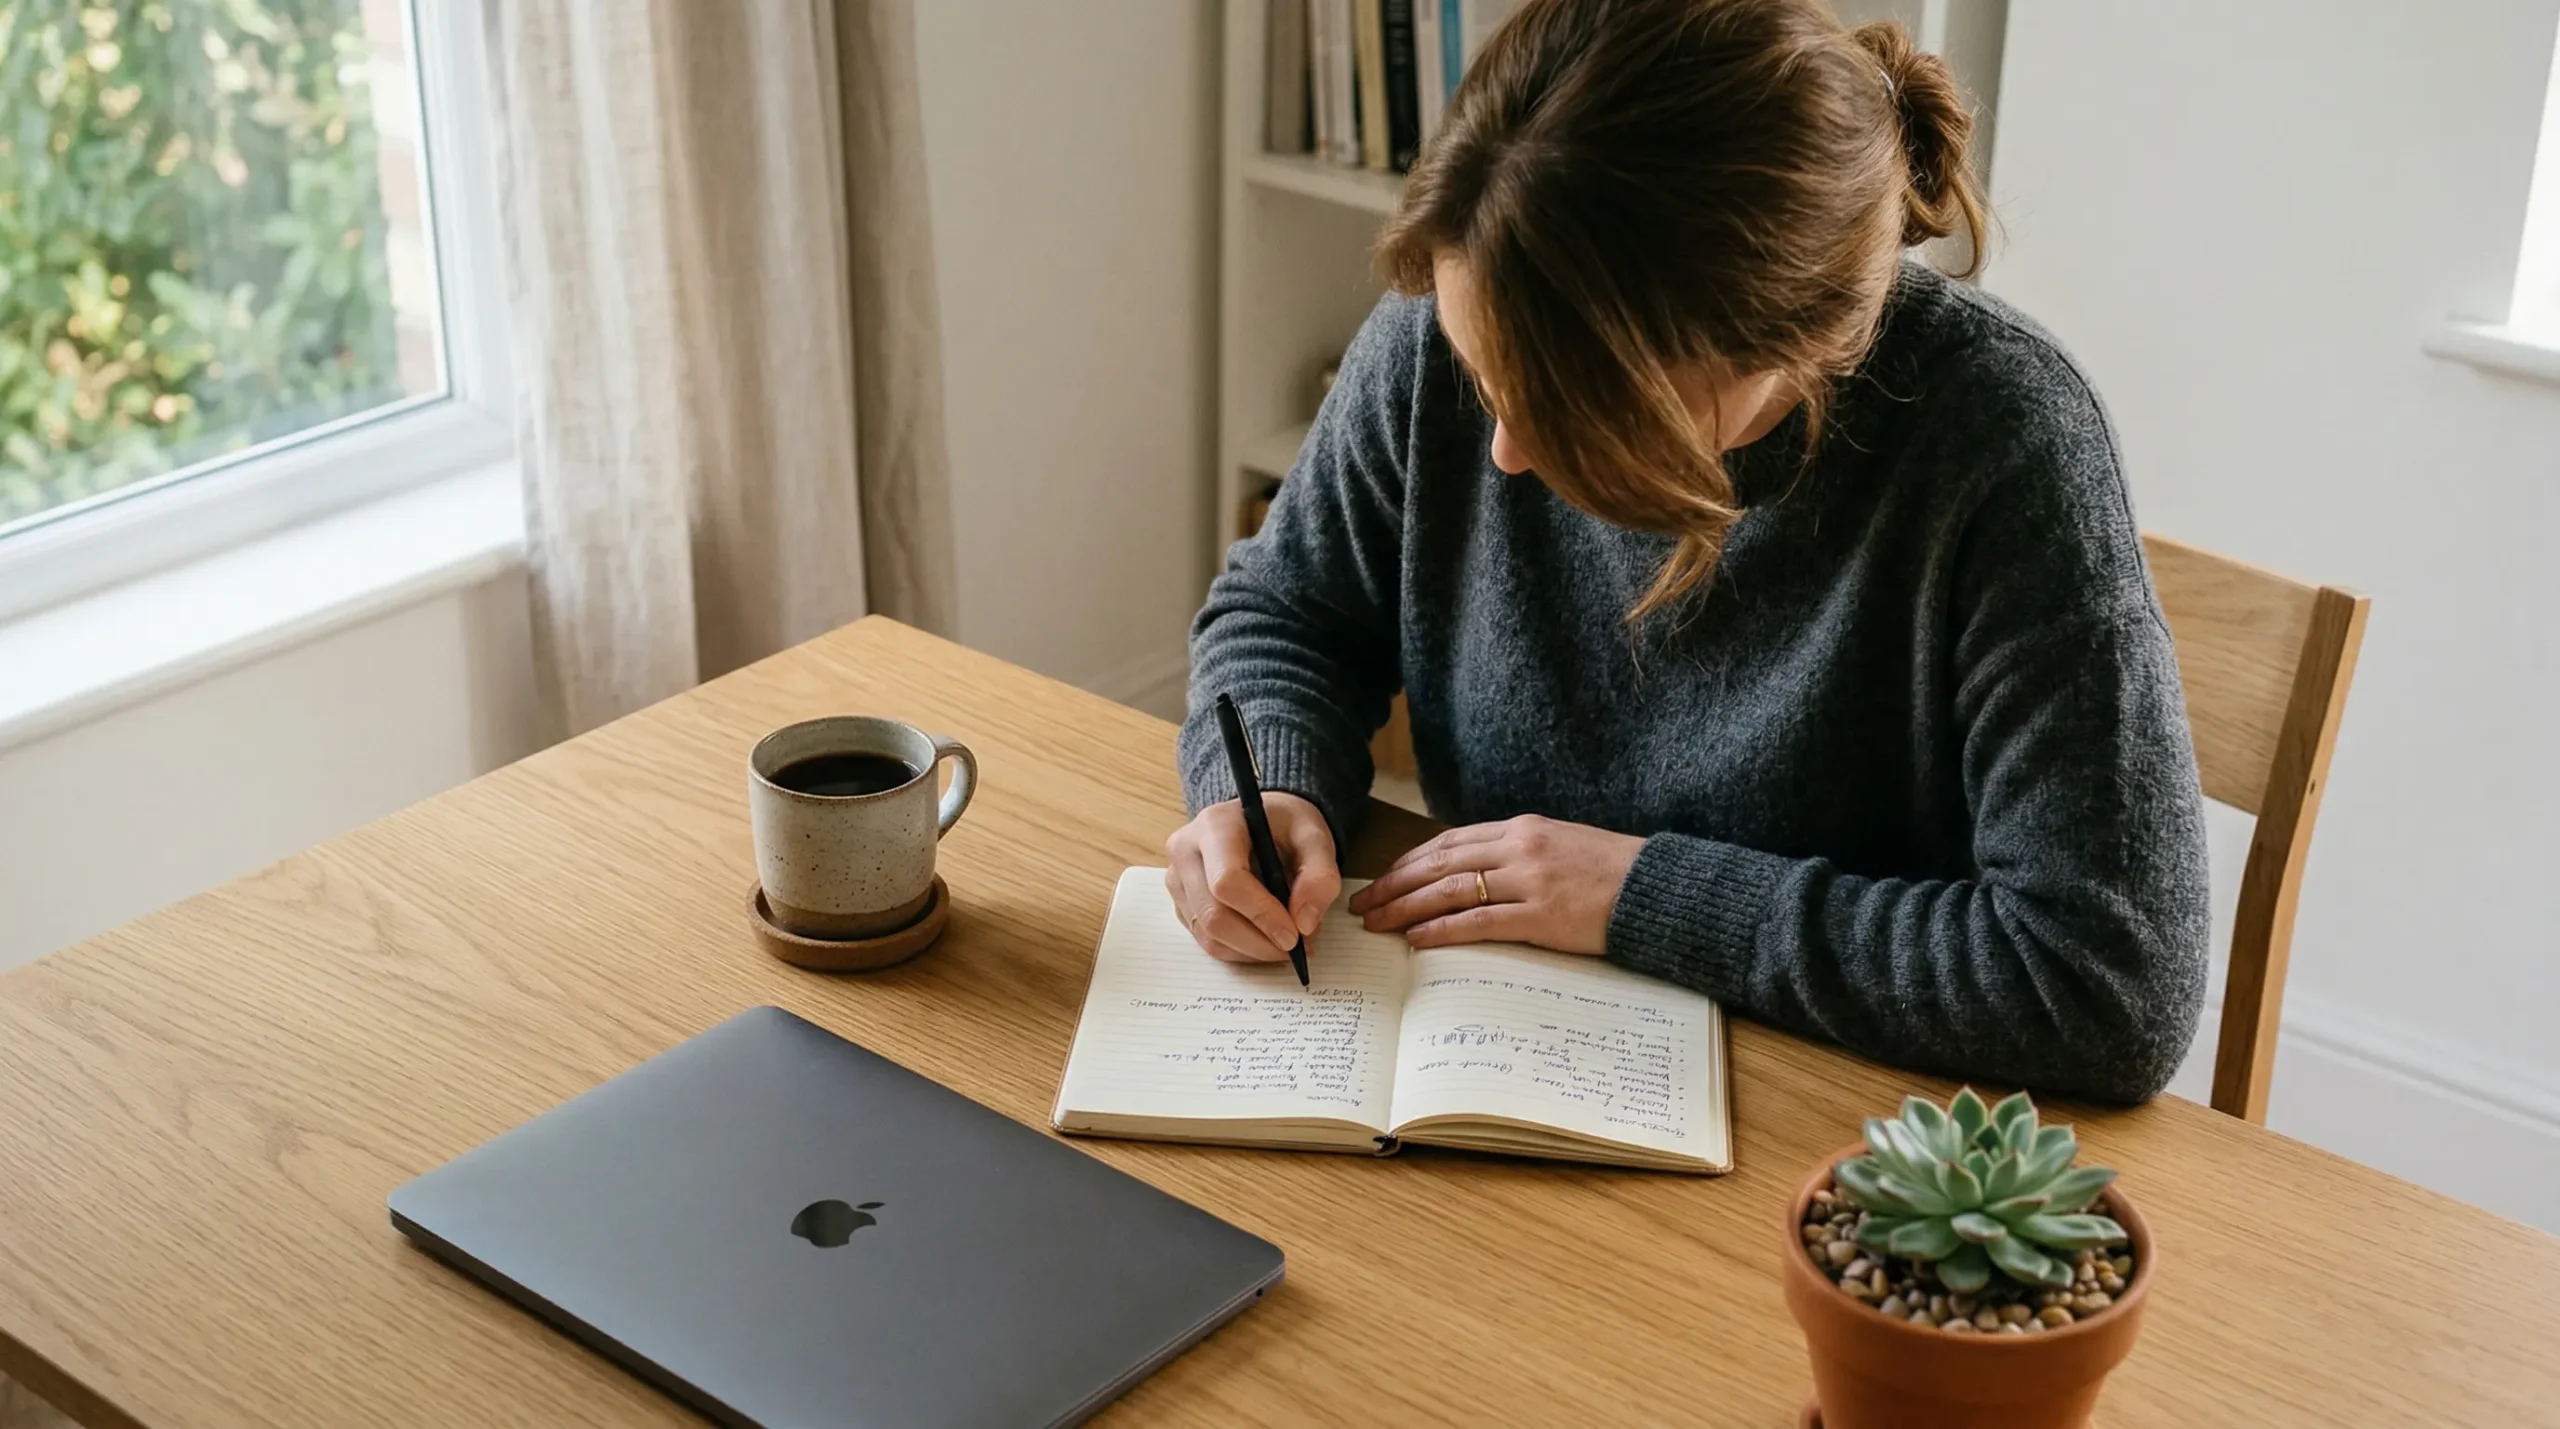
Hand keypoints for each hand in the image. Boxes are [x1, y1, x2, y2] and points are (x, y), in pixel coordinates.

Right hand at [1165, 792, 1340, 962]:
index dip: (1261, 914)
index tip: (1293, 935)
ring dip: (1252, 950)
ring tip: (1285, 942)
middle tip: (1296, 948)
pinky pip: (1206, 940)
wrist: (1262, 822)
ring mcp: (1178, 879)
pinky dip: (1240, 950)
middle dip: (1258, 941)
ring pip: (1208, 934)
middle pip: (1213, 914)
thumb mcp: (1315, 837)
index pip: (1227, 880)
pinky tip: (1265, 938)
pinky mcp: (1181, 903)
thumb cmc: (1285, 826)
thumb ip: (1319, 875)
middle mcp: (1186, 851)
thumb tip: (1304, 922)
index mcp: (1215, 826)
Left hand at [1348, 815, 1643, 954]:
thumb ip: (1519, 853)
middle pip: (1439, 863)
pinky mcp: (1540, 915)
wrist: (1657, 888)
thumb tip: (1477, 872)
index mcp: (1522, 828)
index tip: (1384, 877)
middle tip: (1363, 902)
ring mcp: (1529, 880)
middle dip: (1395, 883)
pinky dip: (1441, 930)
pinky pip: (1478, 922)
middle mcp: (1519, 848)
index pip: (1450, 841)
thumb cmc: (1612, 872)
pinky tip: (1416, 939)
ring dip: (1405, 907)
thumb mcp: (1561, 845)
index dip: (1410, 861)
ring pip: (1449, 890)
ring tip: (1376, 922)